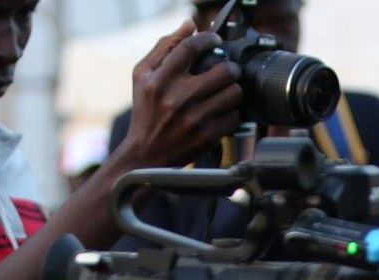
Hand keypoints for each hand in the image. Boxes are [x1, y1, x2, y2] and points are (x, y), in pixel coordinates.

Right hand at [112, 21, 244, 172]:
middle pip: (223, 71)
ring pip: (233, 93)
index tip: (215, 41)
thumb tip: (189, 25)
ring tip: (225, 92)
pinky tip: (221, 112)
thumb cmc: (146, 111)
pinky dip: (232, 113)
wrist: (146, 155)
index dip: (208, 40)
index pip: (190, 48)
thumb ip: (164, 47)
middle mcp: (177, 97)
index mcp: (159, 79)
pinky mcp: (207, 136)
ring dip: (233, 90)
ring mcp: (194, 118)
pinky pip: (234, 116)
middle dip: (230, 68)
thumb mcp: (143, 75)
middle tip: (227, 70)